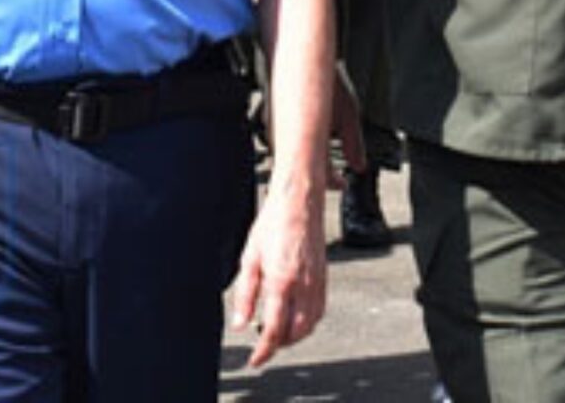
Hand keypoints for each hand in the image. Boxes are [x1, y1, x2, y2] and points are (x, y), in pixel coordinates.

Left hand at [229, 181, 325, 369]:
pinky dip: (307, 323)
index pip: (274, 330)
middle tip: (263, 344)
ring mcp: (316, 283)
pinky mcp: (324, 278)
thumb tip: (240, 324)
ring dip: (293, 336)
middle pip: (295, 334)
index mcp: (281, 282)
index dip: (264, 352)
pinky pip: (319, 311)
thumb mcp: (249, 259)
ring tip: (276, 331)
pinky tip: (294, 317)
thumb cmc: (271, 225)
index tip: (255, 361)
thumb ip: (245, 295)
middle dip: (279, 345)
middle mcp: (303, 286)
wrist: (299, 202)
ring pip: (310, 325)